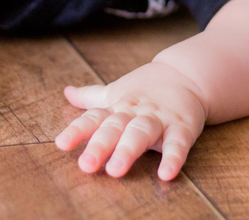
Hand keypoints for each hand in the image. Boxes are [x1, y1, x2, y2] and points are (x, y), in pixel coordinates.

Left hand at [55, 61, 207, 180]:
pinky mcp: (182, 126)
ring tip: (115, 170)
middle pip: (115, 127)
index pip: (94, 117)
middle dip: (100, 145)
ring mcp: (159, 118)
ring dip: (128, 150)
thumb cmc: (147, 89)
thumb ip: (91, 96)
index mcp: (118, 106)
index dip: (78, 130)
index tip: (61, 144)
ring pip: (141, 132)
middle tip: (86, 165)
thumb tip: (67, 92)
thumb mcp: (117, 91)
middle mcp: (135, 112)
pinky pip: (178, 143)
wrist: (187, 74)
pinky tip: (166, 174)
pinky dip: (173, 157)